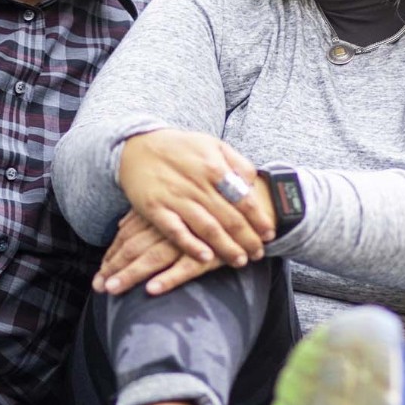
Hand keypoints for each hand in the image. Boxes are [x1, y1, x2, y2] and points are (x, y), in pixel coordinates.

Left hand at [94, 211, 225, 296]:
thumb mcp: (173, 201)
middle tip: (98, 287)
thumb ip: (146, 214)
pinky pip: (185, 268)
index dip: (111, 255)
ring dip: (131, 275)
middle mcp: (169, 224)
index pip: (127, 236)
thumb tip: (120, 226)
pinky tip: (152, 290)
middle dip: (113, 268)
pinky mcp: (209, 253)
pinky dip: (168, 279)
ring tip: (113, 290)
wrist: (250, 203)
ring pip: (152, 258)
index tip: (98, 273)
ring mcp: (187, 238)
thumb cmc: (207, 202)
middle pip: (133, 248)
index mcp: (159, 212)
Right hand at [117, 129, 274, 268]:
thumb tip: (253, 184)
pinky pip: (175, 231)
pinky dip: (191, 246)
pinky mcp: (154, 208)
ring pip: (207, 228)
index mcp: (213, 167)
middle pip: (229, 218)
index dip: (259, 219)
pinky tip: (206, 258)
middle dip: (248, 239)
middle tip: (258, 253)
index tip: (269, 233)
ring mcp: (174, 197)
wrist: (136, 146)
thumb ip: (236, 162)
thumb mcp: (211, 144)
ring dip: (226, 248)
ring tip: (240, 261)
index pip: (244, 199)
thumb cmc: (178, 147)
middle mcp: (196, 183)